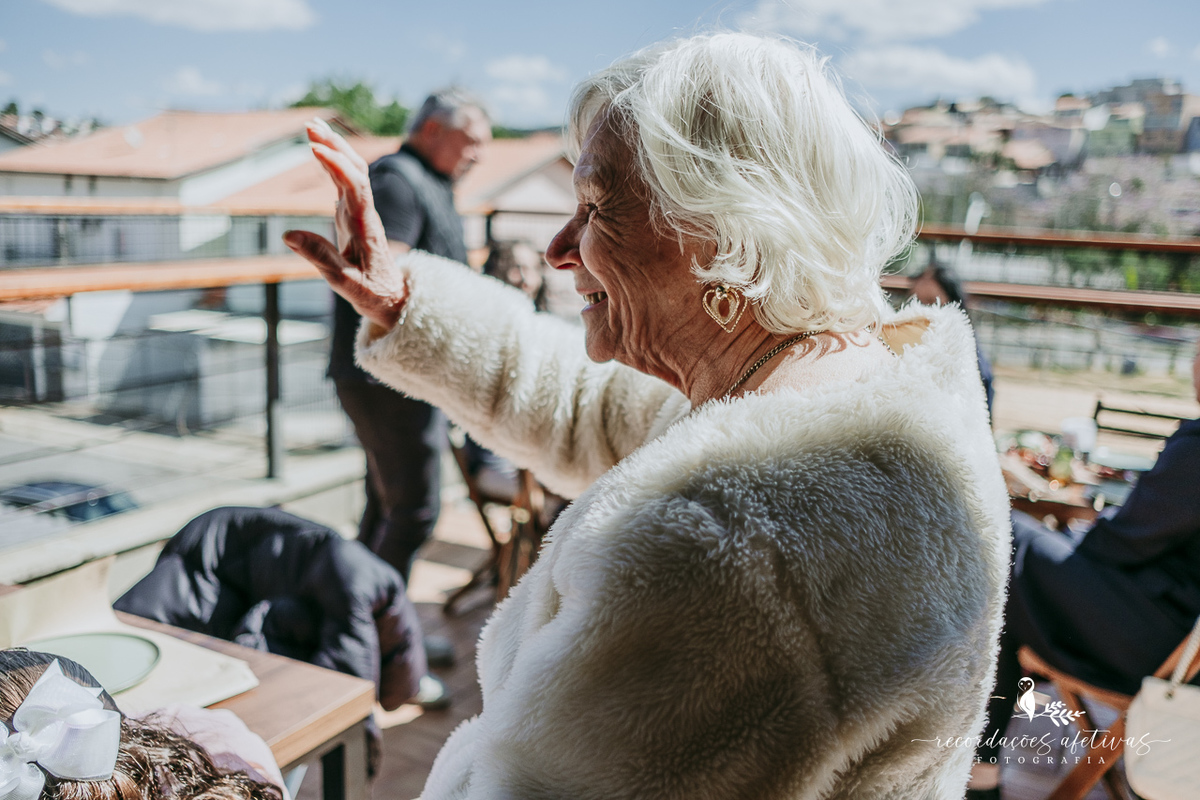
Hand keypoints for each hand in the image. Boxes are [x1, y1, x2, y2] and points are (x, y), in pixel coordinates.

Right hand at [282, 118, 406, 329]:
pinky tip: (318, 151)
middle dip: (335, 145)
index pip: (355, 187)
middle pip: (356, 170)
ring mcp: (360, 212)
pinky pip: (345, 183)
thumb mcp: (345, 284)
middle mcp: (365, 213)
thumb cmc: (372, 293)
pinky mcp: (354, 215)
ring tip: (311, 126)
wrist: (393, 297)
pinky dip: (331, 164)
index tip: (314, 148)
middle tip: (310, 124)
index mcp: (366, 227)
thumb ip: (320, 259)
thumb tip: (288, 235)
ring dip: (333, 148)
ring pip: (351, 172)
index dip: (337, 165)